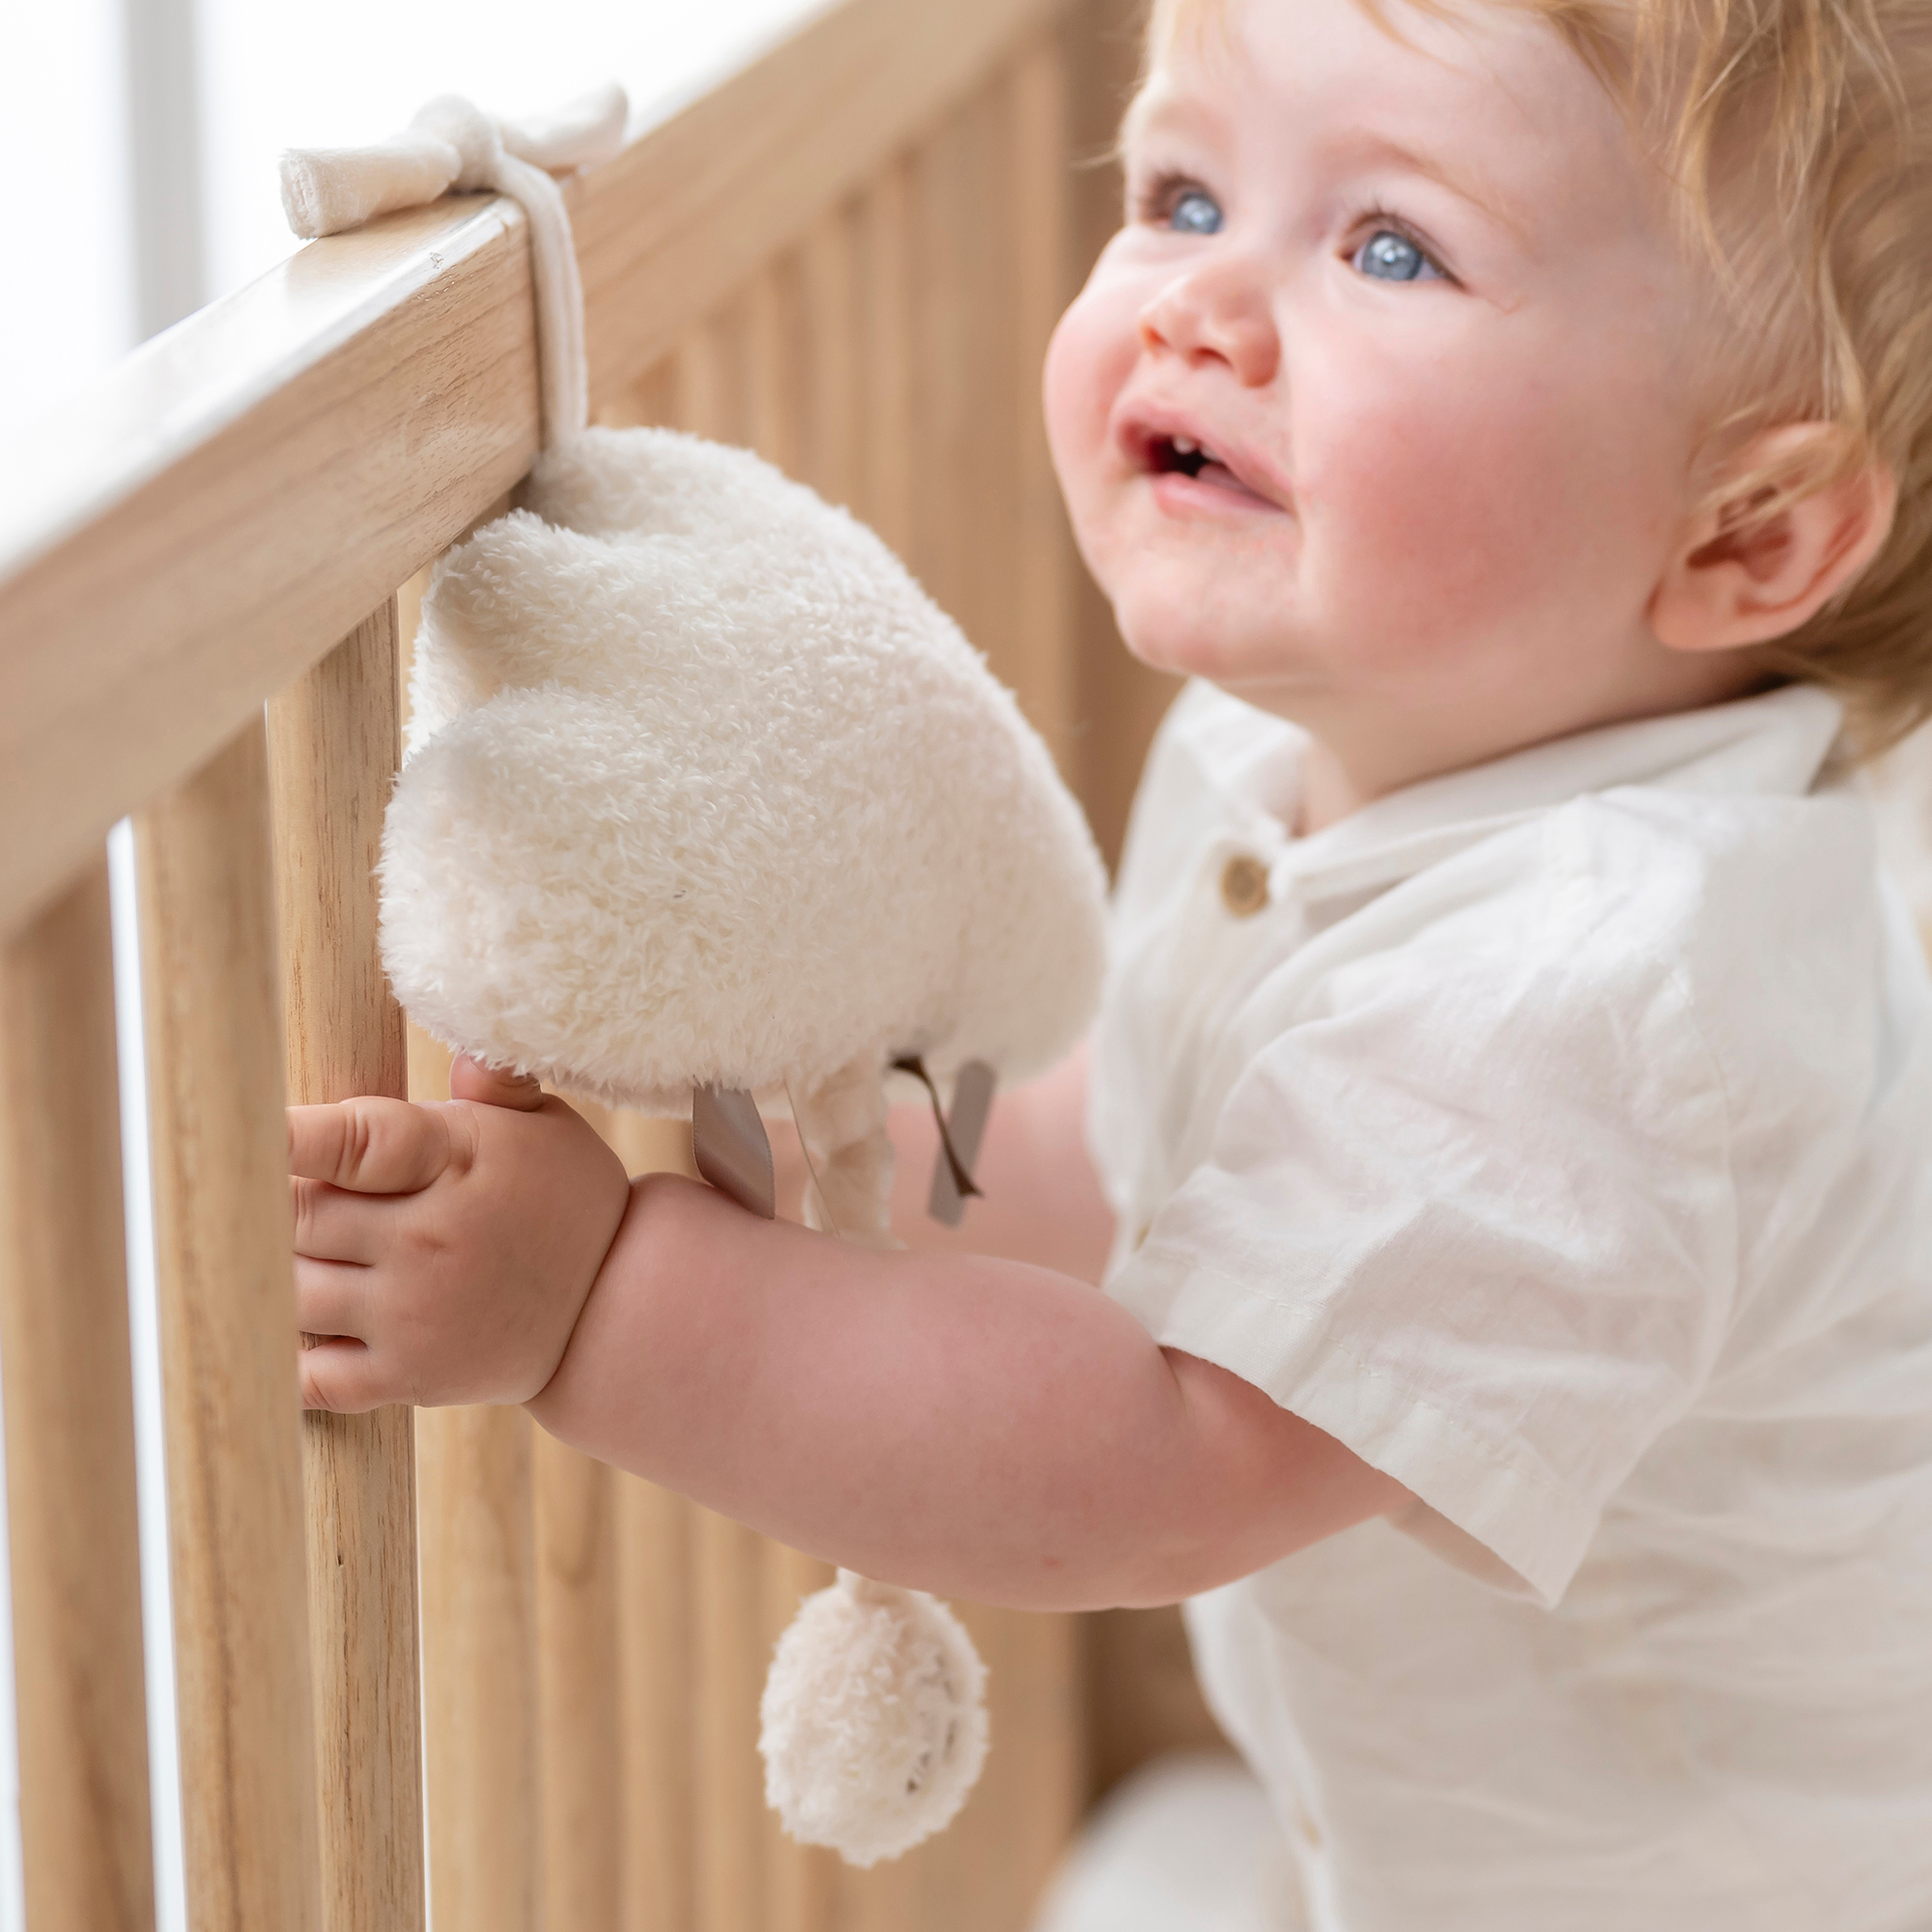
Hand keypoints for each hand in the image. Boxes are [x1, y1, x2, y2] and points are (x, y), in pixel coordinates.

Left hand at [287, 1058, 630, 1412]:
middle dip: (276, 1202)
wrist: (615, 1308)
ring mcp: (412, 1314)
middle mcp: (427, 1240)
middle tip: (278, 1192)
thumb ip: (490, 1086)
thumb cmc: (566, 1200)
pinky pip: (310, 1375)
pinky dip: (285, 1352)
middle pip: (296, 1216)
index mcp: (455, 1163)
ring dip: (278, 1271)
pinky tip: (293, 1324)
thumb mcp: (544, 1126)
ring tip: (296, 1253)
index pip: (350, 1142)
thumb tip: (466, 1052)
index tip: (246, 1126)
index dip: (284, 1135)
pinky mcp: (407, 1375)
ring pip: (290, 1291)